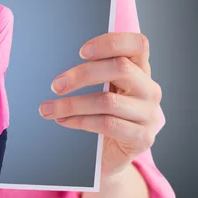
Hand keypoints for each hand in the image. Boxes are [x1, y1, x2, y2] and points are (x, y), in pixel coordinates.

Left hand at [39, 32, 161, 177]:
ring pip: (108, 101)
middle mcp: (149, 89)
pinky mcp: (142, 138)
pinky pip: (107, 124)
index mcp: (140, 70)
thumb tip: (59, 70)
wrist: (108, 155)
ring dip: (72, 104)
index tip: (82, 51)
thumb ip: (91, 74)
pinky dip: (80, 121)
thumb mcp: (99, 89)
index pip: (137, 44)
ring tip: (48, 109)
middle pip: (120, 68)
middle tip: (55, 85)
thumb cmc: (100, 114)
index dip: (111, 43)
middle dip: (81, 75)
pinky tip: (63, 121)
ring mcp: (149, 114)